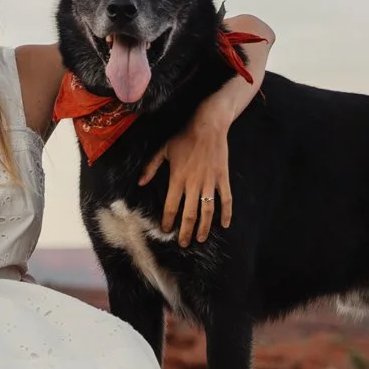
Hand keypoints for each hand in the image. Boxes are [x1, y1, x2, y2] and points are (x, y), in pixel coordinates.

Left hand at [142, 101, 234, 245]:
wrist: (208, 126)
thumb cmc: (184, 137)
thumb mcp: (163, 150)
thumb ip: (151, 167)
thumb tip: (141, 183)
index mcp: (177, 178)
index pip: (171, 206)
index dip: (168, 220)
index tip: (166, 230)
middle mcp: (194, 184)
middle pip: (189, 214)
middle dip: (185, 231)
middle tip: (184, 243)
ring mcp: (210, 182)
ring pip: (207, 211)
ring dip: (204, 227)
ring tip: (200, 238)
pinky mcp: (222, 178)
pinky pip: (226, 199)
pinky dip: (226, 213)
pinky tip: (224, 224)